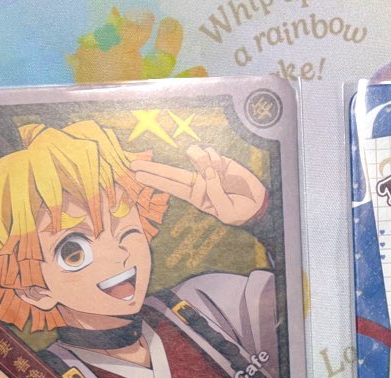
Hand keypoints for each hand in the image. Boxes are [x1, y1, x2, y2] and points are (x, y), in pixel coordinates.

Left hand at [131, 144, 267, 225]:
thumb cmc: (240, 211)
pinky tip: (224, 168)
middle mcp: (198, 182)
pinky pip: (210, 152)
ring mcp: (207, 169)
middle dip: (152, 168)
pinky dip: (216, 158)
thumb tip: (207, 170)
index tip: (138, 175)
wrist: (258, 203)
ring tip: (215, 171)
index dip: (155, 180)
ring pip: (195, 156)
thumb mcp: (226, 211)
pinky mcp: (219, 160)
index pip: (172, 187)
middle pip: (171, 173)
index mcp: (197, 197)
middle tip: (133, 164)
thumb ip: (215, 192)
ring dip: (202, 159)